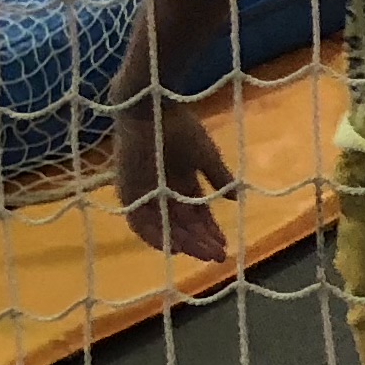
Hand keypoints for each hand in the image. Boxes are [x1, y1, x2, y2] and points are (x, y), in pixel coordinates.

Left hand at [112, 102, 233, 265]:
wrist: (152, 109)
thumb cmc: (179, 126)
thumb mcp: (206, 155)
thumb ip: (218, 177)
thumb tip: (235, 198)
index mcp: (179, 180)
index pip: (195, 212)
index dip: (210, 229)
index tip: (225, 244)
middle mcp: (160, 191)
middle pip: (181, 224)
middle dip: (200, 241)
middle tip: (219, 255)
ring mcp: (144, 193)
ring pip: (164, 226)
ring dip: (183, 242)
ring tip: (203, 253)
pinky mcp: (129, 192)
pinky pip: (140, 222)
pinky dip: (156, 237)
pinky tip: (175, 247)